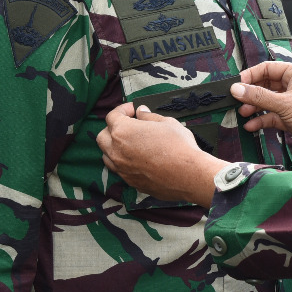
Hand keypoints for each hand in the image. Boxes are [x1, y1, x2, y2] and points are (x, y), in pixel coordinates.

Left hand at [98, 104, 226, 206]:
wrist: (189, 175)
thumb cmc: (179, 146)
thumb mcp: (167, 123)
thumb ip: (149, 117)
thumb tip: (141, 112)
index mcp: (123, 131)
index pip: (112, 116)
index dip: (122, 110)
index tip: (133, 110)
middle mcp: (117, 150)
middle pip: (102, 136)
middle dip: (113, 128)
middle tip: (130, 126)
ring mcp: (121, 168)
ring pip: (106, 155)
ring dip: (114, 147)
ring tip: (130, 144)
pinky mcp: (129, 181)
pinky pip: (118, 169)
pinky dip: (123, 162)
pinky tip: (137, 159)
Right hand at [231, 61, 291, 164]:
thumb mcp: (284, 104)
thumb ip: (259, 96)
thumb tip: (237, 88)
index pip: (267, 68)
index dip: (250, 76)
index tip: (236, 85)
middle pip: (266, 85)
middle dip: (251, 94)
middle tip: (236, 101)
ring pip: (269, 101)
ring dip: (255, 107)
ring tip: (242, 114)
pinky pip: (274, 115)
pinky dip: (263, 119)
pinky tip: (252, 126)